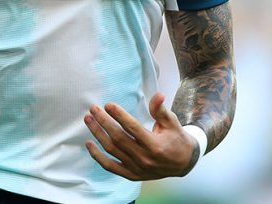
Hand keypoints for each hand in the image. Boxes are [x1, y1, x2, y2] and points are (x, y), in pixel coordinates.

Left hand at [83, 92, 199, 179]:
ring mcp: (136, 168)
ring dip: (98, 134)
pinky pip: (110, 167)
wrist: (183, 164)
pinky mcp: (131, 175)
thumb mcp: (172, 123)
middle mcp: (144, 158)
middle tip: (93, 109)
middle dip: (104, 122)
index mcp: (155, 145)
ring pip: (112, 150)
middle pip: (118, 138)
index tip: (108, 105)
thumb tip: (158, 95)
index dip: (120, 116)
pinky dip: (97, 156)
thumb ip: (161, 110)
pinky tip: (89, 144)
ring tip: (88, 120)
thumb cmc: (176, 139)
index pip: (133, 128)